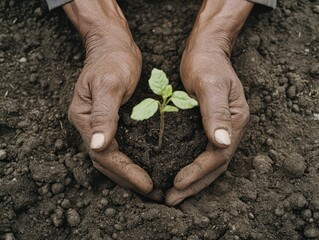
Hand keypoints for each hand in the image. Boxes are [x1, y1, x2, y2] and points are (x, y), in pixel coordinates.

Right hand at [64, 0, 159, 197]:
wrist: (113, 45)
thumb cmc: (112, 60)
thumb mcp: (110, 84)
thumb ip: (104, 115)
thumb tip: (98, 146)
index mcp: (84, 119)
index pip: (104, 154)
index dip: (125, 171)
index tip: (147, 184)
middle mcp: (89, 126)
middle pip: (106, 162)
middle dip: (128, 179)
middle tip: (152, 192)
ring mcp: (98, 124)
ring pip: (111, 158)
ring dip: (129, 174)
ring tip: (150, 186)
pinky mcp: (111, 121)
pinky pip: (119, 147)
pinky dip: (130, 160)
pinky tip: (146, 165)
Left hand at [166, 0, 252, 205]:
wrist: (206, 50)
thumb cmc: (206, 63)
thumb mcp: (210, 84)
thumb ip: (217, 113)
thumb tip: (222, 143)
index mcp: (236, 121)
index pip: (218, 156)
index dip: (198, 172)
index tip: (177, 183)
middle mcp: (231, 129)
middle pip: (215, 166)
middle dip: (193, 185)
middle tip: (171, 199)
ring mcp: (221, 129)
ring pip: (209, 163)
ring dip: (192, 181)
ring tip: (172, 194)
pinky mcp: (208, 126)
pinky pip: (201, 153)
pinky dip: (190, 167)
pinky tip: (176, 173)